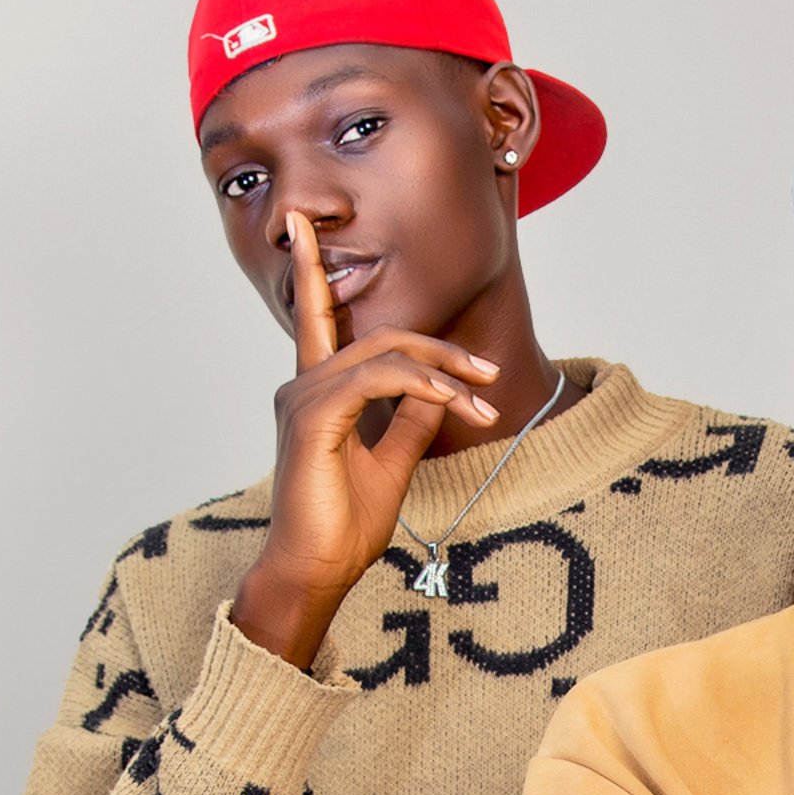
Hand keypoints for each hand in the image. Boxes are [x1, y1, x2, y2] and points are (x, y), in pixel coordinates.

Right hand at [231, 211, 500, 666]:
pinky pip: (377, 380)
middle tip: (490, 373)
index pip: (316, 319)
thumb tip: (441, 391)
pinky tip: (454, 401)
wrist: (317, 571)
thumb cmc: (344, 525)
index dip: (310, 269)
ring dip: (444, 372)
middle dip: (443, 350)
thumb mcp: (392, 462)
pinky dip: (421, 384)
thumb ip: (411, 421)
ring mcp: (303, 398)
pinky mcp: (313, 418)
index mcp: (317, 393)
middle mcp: (303, 386)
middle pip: (380, 338)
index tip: (307, 223)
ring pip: (384, 354)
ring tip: (483, 400)